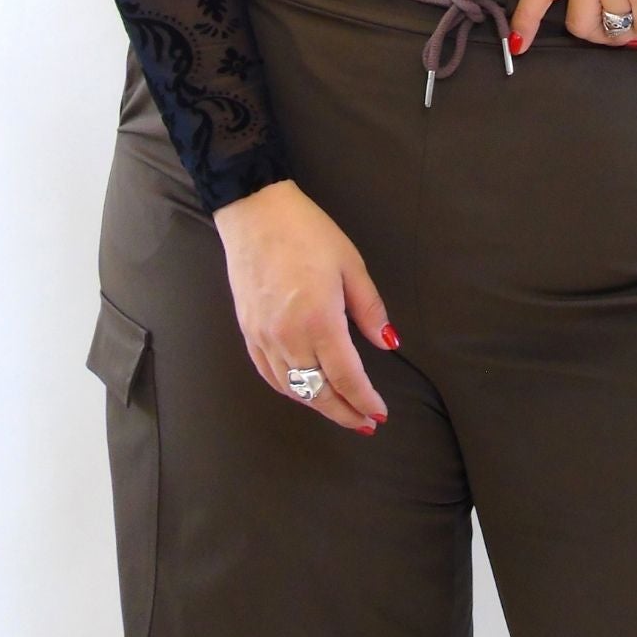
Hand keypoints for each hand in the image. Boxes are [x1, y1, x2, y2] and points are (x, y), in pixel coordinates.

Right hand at [212, 178, 396, 434]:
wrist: (256, 213)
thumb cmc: (308, 233)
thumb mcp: (351, 265)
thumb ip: (369, 309)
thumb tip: (388, 343)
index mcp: (319, 321)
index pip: (346, 377)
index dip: (364, 401)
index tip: (380, 414)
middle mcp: (288, 337)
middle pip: (318, 392)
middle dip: (344, 412)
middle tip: (366, 423)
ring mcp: (263, 337)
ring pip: (292, 389)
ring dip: (318, 405)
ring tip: (340, 411)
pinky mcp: (248, 331)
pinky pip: (269, 374)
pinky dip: (289, 391)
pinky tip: (303, 392)